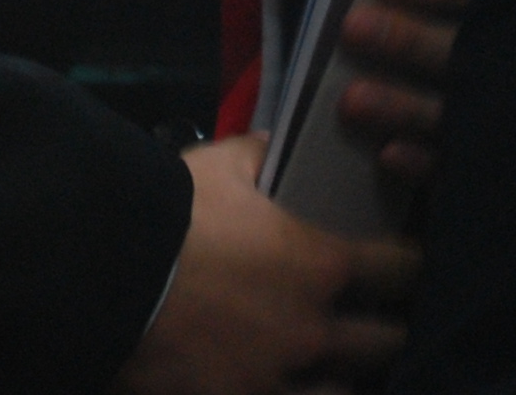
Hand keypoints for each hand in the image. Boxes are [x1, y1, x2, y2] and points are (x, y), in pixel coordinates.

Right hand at [120, 135, 417, 394]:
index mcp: (320, 264)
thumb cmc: (171, 216)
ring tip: (337, 366)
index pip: (400, 268)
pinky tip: (294, 388)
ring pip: (345, 390)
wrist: (104, 275)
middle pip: (385, 341)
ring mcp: (279, 380)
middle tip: (380, 321)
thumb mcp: (220, 165)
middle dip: (386, 329)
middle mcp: (314, 330)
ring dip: (345, 375)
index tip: (410, 263)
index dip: (410, 264)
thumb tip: (283, 146)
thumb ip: (264, 155)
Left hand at [289, 0, 485, 186]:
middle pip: (465, 50)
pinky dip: (428, 161)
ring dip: (404, 106)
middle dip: (407, 42)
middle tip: (352, 27)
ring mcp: (511, 104)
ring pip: (459, 111)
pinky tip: (388, 155)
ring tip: (350, 99)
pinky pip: (464, 162)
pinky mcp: (497, 149)